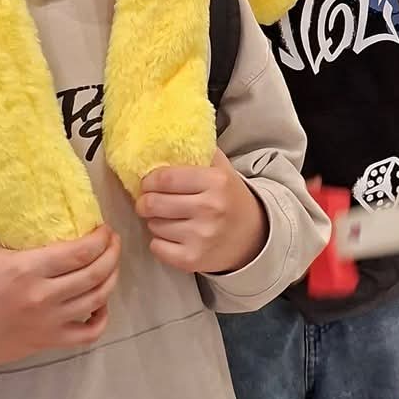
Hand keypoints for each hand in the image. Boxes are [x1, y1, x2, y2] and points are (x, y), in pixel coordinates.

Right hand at [0, 219, 121, 370]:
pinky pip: (89, 333)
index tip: (104, 228)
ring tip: (110, 264)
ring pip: (98, 300)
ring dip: (111, 279)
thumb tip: (11, 186)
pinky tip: (101, 303)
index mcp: (27, 269)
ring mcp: (49, 322)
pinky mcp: (50, 341)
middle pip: (95, 274)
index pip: (80, 252)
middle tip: (113, 241)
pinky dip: (102, 318)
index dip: (101, 238)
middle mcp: (43, 297)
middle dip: (112, 253)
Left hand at [137, 153, 268, 274]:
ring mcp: (202, 236)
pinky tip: (172, 237)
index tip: (148, 182)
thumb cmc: (230, 199)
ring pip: (154, 226)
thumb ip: (199, 151)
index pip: (165, 178)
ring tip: (167, 219)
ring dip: (154, 222)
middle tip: (147, 201)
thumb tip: (166, 139)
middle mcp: (210, 208)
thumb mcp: (222, 170)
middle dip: (144, 202)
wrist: (254, 238)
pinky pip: (157, 247)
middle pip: (154, 203)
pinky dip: (159, 242)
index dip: (149, 180)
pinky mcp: (193, 260)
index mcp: (216, 182)